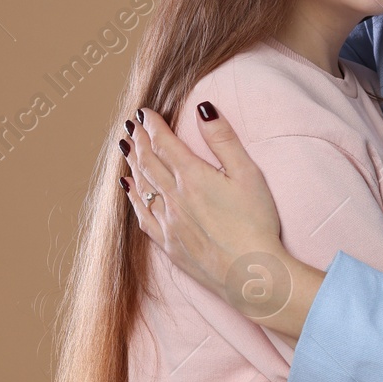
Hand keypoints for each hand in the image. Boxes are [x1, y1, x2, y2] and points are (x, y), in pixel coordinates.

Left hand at [118, 103, 284, 297]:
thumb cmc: (256, 223)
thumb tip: (203, 108)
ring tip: (126, 148)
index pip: (164, 143)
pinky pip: (142, 215)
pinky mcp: (169, 244)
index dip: (153, 125)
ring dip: (133, 164)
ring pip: (142, 186)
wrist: (249, 273)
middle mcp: (174, 198)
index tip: (145, 112)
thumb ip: (223, 139)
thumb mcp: (248, 174)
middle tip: (132, 125)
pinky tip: (128, 189)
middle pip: (148, 162)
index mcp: (193, 177)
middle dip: (139, 140)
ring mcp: (168, 222)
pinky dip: (133, 197)